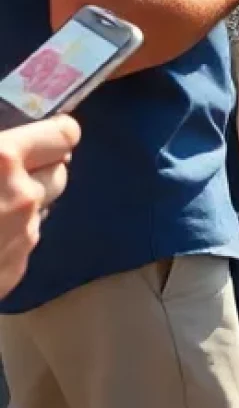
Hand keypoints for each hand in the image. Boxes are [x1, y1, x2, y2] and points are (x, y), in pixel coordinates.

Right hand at [0, 116, 79, 300]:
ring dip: (22, 207)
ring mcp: (23, 238)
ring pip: (40, 211)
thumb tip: (3, 150)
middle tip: (8, 176)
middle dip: (40, 171)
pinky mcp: (15, 272)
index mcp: (2, 161)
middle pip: (59, 173)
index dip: (54, 135)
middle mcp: (23, 197)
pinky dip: (8, 239)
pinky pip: (23, 244)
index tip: (42, 137)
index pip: (65, 135)